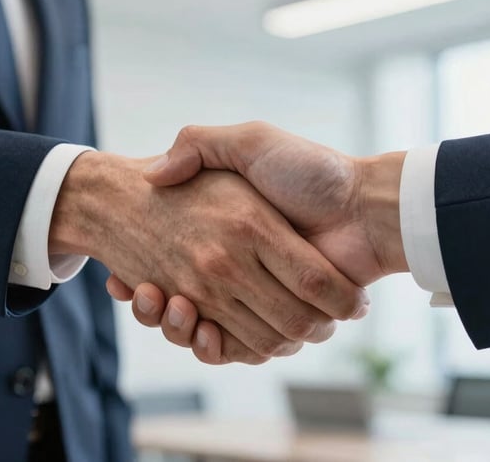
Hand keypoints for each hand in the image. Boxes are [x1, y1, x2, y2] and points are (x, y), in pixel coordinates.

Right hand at [107, 121, 407, 361]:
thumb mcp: (249, 142)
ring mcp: (255, 297)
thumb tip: (153, 174)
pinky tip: (196, 326)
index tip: (125, 278)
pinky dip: (212, 347)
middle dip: (156, 308)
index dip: (145, 277)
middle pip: (181, 303)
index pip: (171, 260)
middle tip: (144, 292)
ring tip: (165, 303)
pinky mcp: (275, 320)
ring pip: (200, 329)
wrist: (365, 206)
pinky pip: (234, 347)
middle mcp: (237, 269)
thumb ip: (201, 145)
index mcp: (228, 234)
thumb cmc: (310, 171)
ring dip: (176, 327)